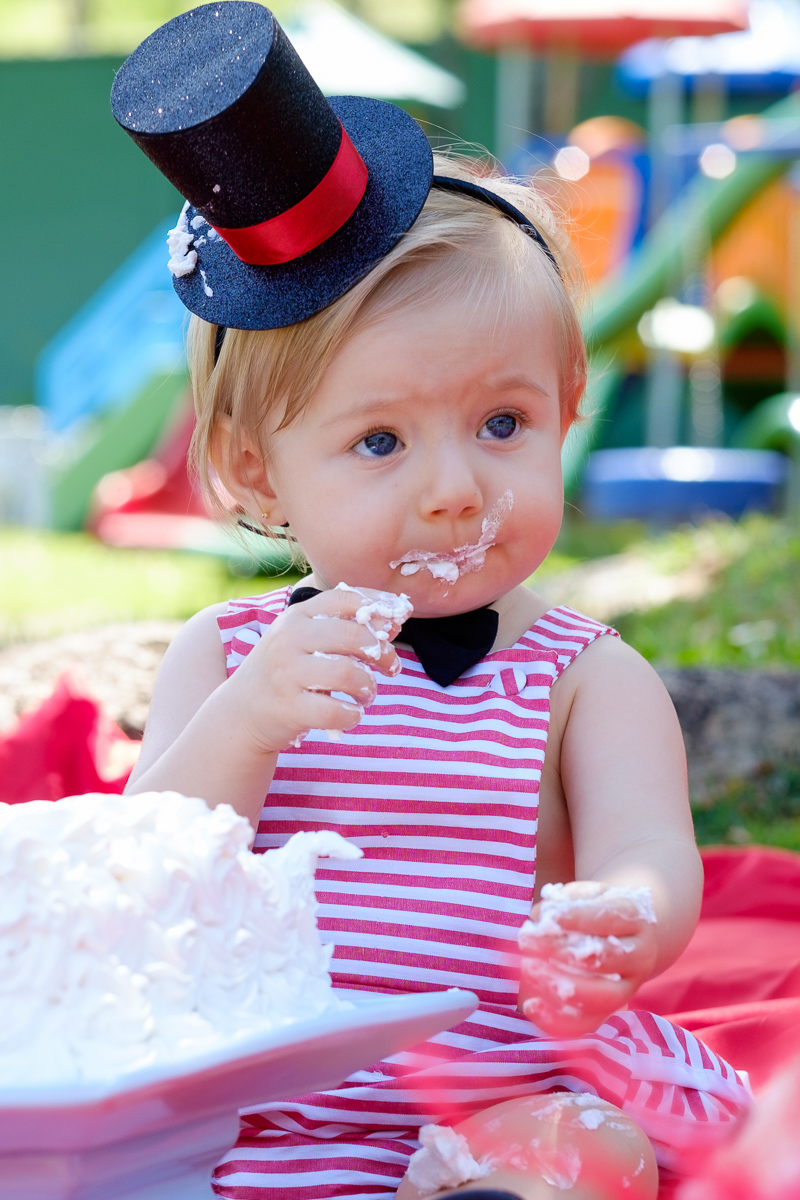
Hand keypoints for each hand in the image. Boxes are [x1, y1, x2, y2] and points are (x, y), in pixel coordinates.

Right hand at [227, 586, 408, 754]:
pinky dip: (352, 715)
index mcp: (297, 616)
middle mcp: (289, 640)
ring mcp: (286, 674)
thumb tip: (396, 620)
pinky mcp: (288, 708)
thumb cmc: (287, 670)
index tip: (396, 623)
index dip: (379, 607)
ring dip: (368, 687)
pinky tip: (352, 713)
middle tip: (390, 668)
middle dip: (383, 653)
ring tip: (367, 694)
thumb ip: (344, 626)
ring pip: (347, 673)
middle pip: (353, 635)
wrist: (243, 710)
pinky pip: (335, 711)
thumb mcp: (305, 638)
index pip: (346, 598)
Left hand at [518, 881, 657, 1037]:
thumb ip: (566, 900)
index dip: (578, 917)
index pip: (610, 917)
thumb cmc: (603, 909)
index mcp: (637, 919)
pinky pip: (588, 1024)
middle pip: (604, 959)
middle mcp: (640, 957)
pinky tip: (531, 1005)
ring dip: (559, 985)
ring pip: (601, 997)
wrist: (633, 936)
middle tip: (525, 940)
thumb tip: (539, 915)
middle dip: (560, 951)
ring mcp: (629, 989)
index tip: (547, 917)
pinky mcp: (612, 1012)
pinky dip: (558, 1020)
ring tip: (527, 968)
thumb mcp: (591, 894)